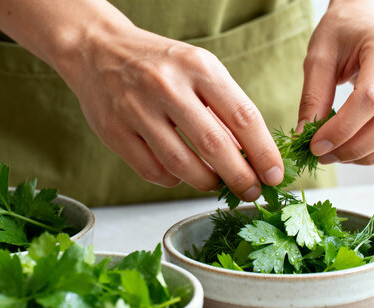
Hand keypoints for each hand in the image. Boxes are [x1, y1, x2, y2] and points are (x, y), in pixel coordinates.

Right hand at [57, 24, 283, 200]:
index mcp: (198, 67)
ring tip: (216, 184)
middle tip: (251, 191)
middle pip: (215, 146)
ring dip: (206, 182)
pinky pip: (152, 171)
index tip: (275, 175)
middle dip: (240, 177)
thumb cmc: (157, 62)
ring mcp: (137, 110)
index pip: (243, 117)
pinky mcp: (114, 132)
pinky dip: (173, 180)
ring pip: (181, 165)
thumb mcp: (197, 68)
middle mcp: (167, 87)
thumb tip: (249, 153)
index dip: (264, 152)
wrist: (98, 49)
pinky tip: (180, 175)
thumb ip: (223, 107)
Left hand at [299, 0, 373, 165]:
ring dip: (371, 156)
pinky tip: (358, 151)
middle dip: (355, 147)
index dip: (342, 129)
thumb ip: (312, 95)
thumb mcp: (319, 56)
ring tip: (339, 155)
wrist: (370, 19)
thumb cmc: (343, 34)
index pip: (371, 98)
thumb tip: (303, 135)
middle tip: (325, 155)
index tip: (315, 145)